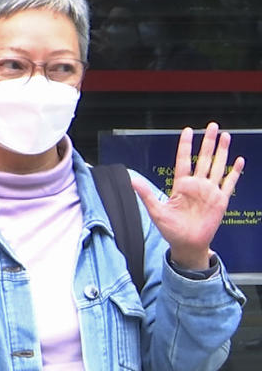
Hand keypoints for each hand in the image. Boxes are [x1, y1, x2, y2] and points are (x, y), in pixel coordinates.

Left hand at [131, 123, 243, 269]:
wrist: (187, 244)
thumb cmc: (171, 229)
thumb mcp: (156, 210)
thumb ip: (145, 194)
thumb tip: (131, 180)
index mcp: (181, 185)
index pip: (183, 160)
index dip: (185, 145)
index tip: (188, 130)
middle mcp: (197, 185)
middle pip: (203, 158)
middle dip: (208, 142)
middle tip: (212, 125)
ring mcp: (210, 191)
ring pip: (217, 166)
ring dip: (221, 152)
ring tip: (225, 136)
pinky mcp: (220, 201)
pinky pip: (229, 184)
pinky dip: (234, 172)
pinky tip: (238, 161)